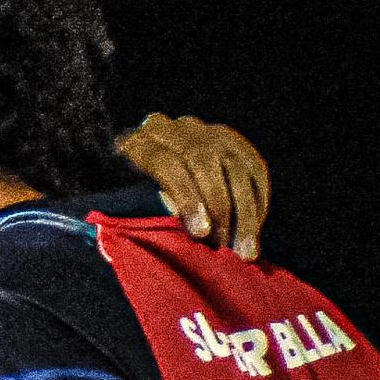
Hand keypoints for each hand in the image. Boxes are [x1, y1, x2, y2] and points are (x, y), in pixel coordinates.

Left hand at [119, 113, 270, 260]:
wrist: (143, 175)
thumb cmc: (129, 204)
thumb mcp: (122, 207)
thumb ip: (137, 217)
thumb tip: (164, 238)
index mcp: (136, 142)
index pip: (166, 163)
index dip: (186, 198)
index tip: (200, 232)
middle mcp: (174, 130)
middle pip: (203, 160)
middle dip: (218, 207)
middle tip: (223, 245)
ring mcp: (207, 132)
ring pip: (235, 166)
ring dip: (244, 212)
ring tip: (244, 250)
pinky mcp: (234, 143)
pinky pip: (254, 171)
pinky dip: (257, 202)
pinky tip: (253, 231)